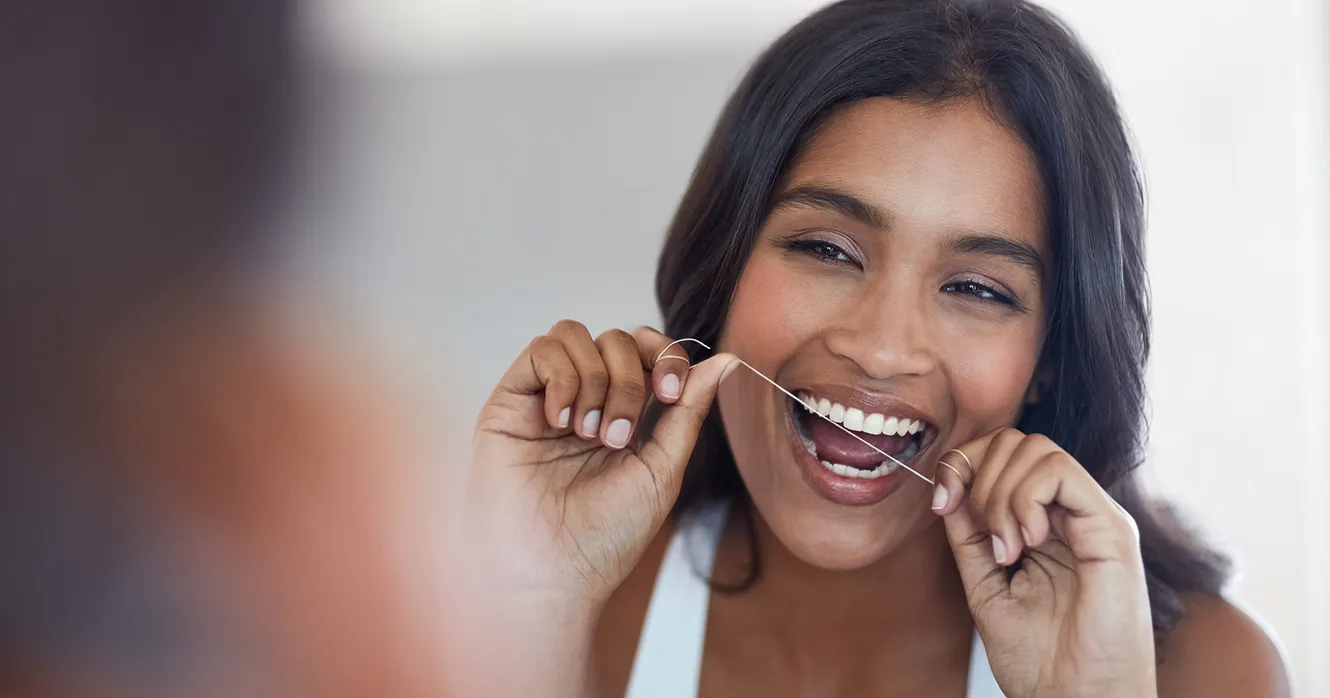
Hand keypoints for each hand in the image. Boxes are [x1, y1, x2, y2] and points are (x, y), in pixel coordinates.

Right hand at [467, 320, 736, 608]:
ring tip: (588, 434)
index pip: (646, 350)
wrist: (553, 572)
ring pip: (576, 335)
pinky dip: (561, 377)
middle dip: (629, 379)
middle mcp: (584, 399)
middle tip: (619, 435)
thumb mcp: (662, 469)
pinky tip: (561, 421)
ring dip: (595, 380)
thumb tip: (725, 360)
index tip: (668, 393)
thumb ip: (688, 411)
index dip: (664, 354)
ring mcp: (546, 398)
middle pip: (615, 339)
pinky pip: (541, 349)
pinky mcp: (510, 401)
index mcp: (624, 414)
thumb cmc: (605, 536)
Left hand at [932, 428, 1155, 697]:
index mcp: (1046, 525)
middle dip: (978, 477)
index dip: (962, 465)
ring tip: (1008, 550)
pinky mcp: (1112, 529)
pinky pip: (1058, 471)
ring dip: (1001, 495)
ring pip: (1035, 449)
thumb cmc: (1040, 660)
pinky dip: (1026, 498)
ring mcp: (1095, 517)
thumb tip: (949, 487)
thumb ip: (970, 536)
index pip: (1002, 456)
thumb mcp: (986, 585)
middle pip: (1016, 442)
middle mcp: (1073, 514)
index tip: (941, 502)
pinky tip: (1027, 542)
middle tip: (985, 538)